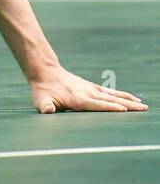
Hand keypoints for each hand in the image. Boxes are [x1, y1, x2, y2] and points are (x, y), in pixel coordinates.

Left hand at [28, 66, 146, 112]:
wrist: (45, 72)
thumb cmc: (42, 90)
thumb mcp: (40, 100)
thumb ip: (45, 106)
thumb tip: (47, 111)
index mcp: (78, 99)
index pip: (97, 105)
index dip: (110, 108)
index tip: (124, 110)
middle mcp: (88, 93)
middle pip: (111, 101)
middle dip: (127, 106)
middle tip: (143, 110)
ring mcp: (91, 89)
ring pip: (114, 96)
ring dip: (129, 101)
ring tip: (143, 105)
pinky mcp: (92, 87)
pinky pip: (110, 92)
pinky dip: (122, 95)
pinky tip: (133, 98)